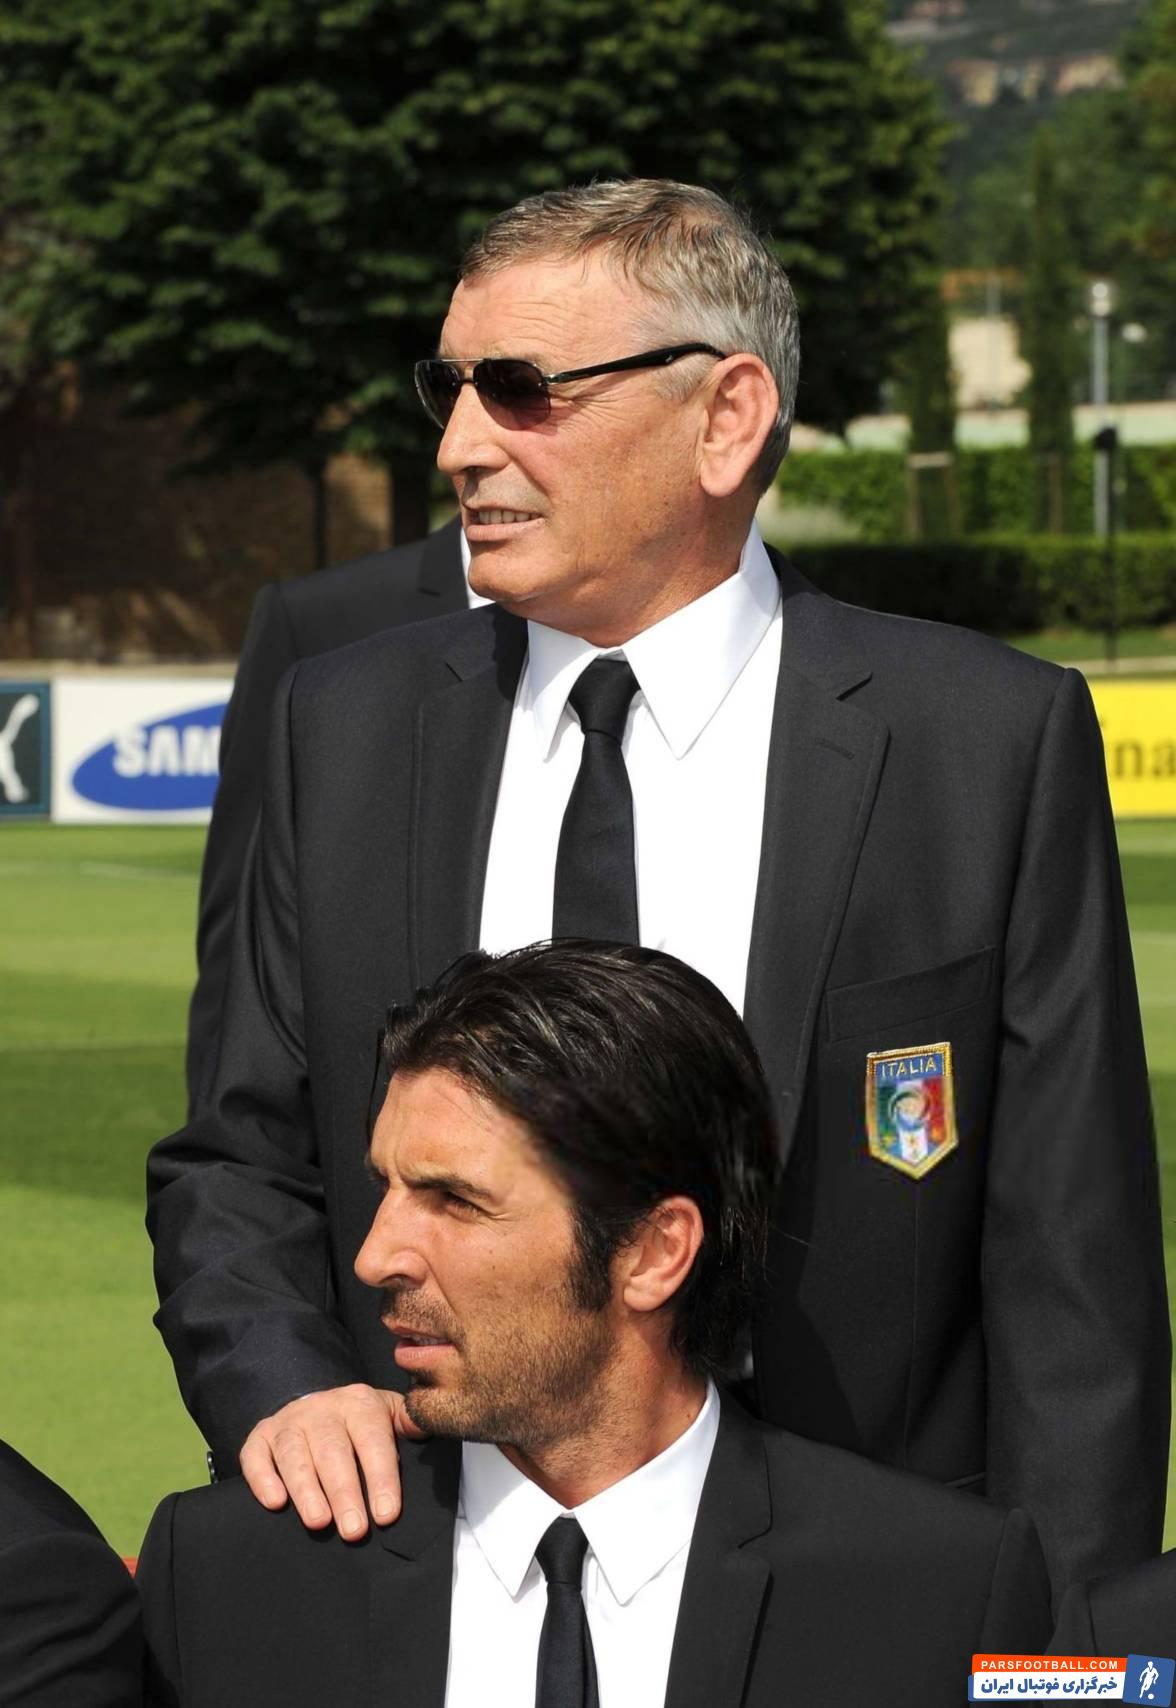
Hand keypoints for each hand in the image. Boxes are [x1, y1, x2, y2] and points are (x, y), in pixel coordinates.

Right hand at [239, 1384, 424, 1539]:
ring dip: (306, 1489)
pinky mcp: (260, 1437)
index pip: (373, 1440)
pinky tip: (275, 1502)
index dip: (381, 1478)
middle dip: (345, 1492)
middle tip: (354, 1530)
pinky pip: (256, 1455)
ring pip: (295, 1453)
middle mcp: (323, 1409)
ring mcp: (289, 1422)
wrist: (316, 1406)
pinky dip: (263, 1478)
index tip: (386, 1515)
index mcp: (360, 1404)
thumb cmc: (360, 1425)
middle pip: (333, 1451)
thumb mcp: (390, 1416)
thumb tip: (435, 1429)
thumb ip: (410, 1424)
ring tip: (319, 1522)